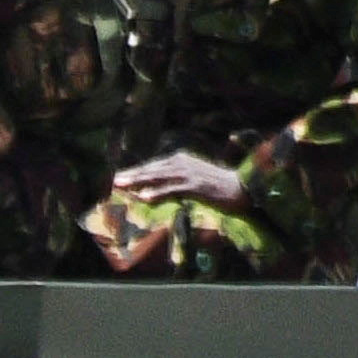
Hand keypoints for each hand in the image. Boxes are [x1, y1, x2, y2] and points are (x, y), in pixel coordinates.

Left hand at [109, 149, 250, 210]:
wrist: (242, 188)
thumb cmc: (218, 187)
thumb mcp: (194, 181)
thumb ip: (175, 183)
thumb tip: (156, 191)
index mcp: (182, 160)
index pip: (154, 166)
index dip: (137, 172)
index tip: (120, 178)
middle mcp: (183, 163)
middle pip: (153, 170)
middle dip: (133, 176)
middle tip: (115, 182)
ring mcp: (189, 174)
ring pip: (159, 177)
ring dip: (140, 182)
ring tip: (122, 186)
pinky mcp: (196, 186)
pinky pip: (173, 190)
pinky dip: (159, 193)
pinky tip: (145, 197)